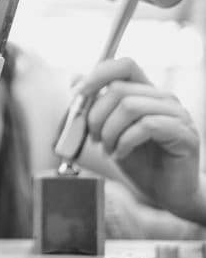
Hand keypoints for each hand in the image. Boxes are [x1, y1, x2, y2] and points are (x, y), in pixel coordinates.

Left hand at [77, 58, 199, 215]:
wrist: (166, 192)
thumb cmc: (140, 161)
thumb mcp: (109, 131)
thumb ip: (95, 106)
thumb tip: (74, 79)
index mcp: (145, 93)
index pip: (124, 65)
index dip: (98, 74)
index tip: (79, 94)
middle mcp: (163, 98)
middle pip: (119, 89)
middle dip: (96, 116)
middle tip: (95, 138)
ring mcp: (176, 114)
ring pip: (130, 106)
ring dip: (110, 131)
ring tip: (109, 149)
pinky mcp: (184, 134)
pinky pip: (147, 126)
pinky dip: (125, 142)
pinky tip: (121, 154)